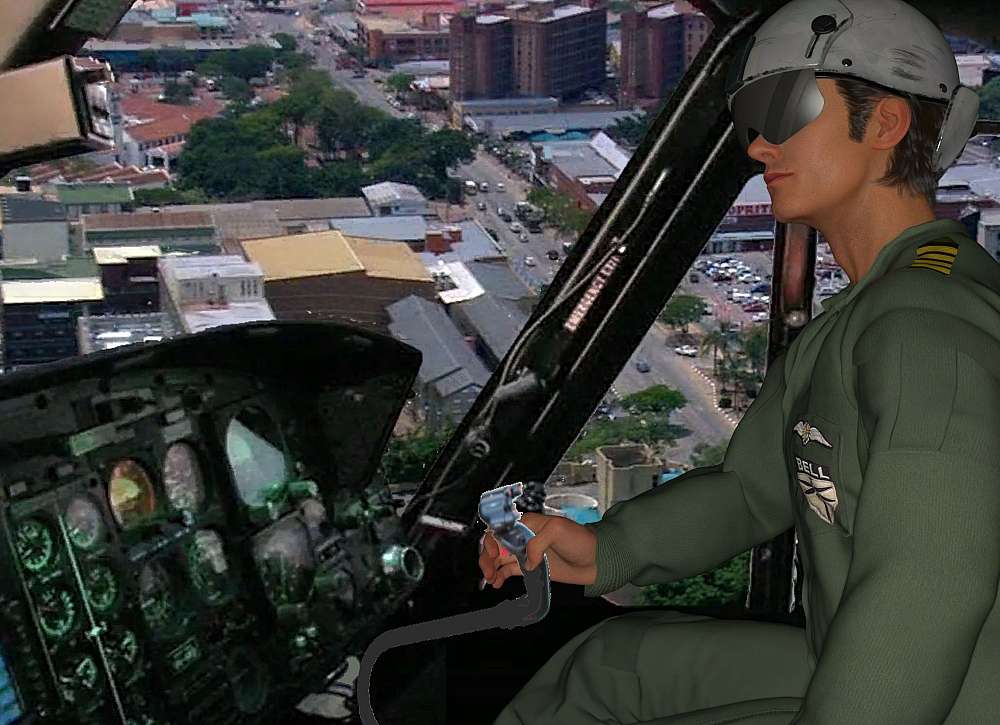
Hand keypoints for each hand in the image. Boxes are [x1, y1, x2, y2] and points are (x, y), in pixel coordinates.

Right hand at [478, 512, 596, 589]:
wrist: (595, 559)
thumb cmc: (578, 539)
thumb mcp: (558, 531)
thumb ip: (537, 543)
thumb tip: (526, 563)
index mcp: (527, 523)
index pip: (500, 528)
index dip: (492, 541)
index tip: (496, 555)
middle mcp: (522, 537)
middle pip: (496, 544)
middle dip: (487, 557)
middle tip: (488, 572)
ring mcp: (525, 553)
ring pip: (499, 559)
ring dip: (490, 568)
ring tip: (491, 580)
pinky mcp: (530, 567)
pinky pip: (509, 570)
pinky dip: (500, 576)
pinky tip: (497, 583)